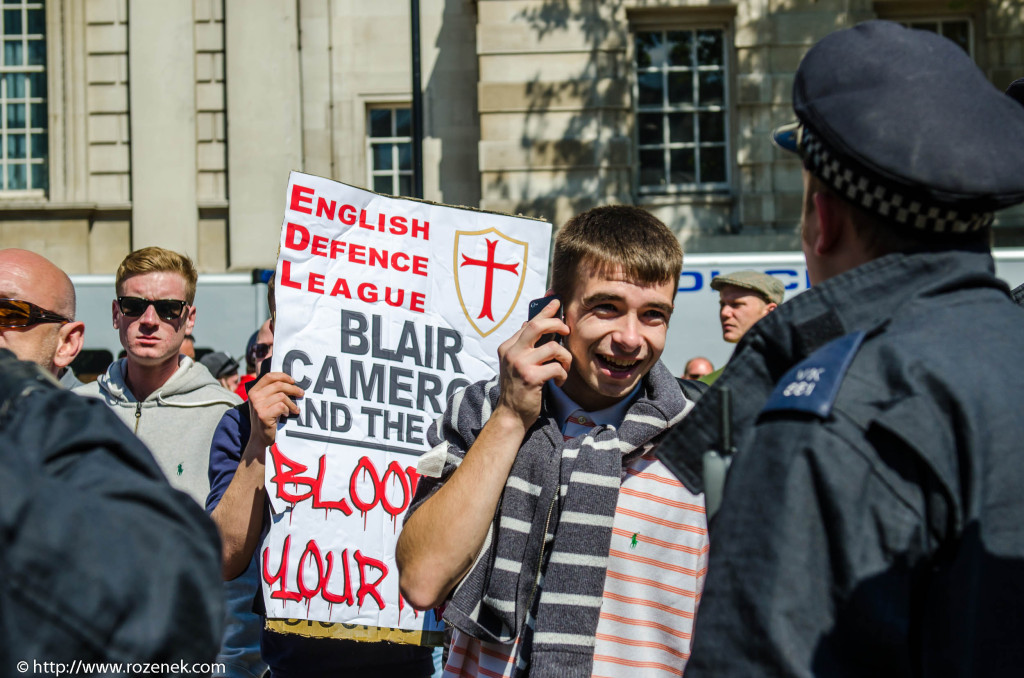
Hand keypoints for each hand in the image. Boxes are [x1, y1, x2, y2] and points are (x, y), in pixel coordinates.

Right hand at [247, 372, 303, 452]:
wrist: (261, 438)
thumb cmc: (268, 418)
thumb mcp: (266, 402)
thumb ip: (272, 391)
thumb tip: (291, 381)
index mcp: (254, 391)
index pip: (269, 376)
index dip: (283, 376)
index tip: (293, 381)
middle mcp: (254, 397)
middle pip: (278, 385)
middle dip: (293, 389)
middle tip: (301, 394)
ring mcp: (257, 406)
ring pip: (282, 396)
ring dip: (292, 403)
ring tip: (295, 409)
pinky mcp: (263, 415)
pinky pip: (281, 406)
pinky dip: (287, 410)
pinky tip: (287, 414)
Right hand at [495, 299, 570, 427]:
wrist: (512, 415)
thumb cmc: (519, 388)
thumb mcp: (517, 363)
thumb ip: (524, 344)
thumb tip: (529, 321)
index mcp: (508, 346)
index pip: (529, 323)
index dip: (544, 311)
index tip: (556, 300)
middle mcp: (511, 352)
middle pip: (537, 326)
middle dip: (557, 324)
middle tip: (566, 330)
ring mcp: (520, 365)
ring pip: (553, 348)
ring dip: (565, 357)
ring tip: (563, 367)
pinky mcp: (531, 378)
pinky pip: (557, 367)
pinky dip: (562, 374)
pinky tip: (558, 381)